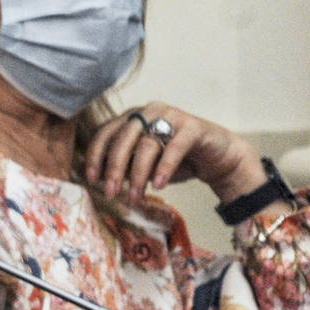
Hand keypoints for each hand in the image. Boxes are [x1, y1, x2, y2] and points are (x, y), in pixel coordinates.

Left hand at [83, 102, 266, 202]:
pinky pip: (173, 147)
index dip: (95, 155)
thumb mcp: (144, 166)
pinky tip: (158, 186)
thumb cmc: (176, 162)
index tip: (91, 179)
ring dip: (137, 175)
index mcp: (131, 118)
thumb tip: (95, 177)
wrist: (218, 159)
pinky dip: (163, 168)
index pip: (105, 133)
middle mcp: (148, 112)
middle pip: (122, 138)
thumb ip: (123, 167)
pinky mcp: (192, 127)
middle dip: (112, 168)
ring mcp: (171, 116)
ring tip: (134, 197)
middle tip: (109, 192)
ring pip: (146, 145)